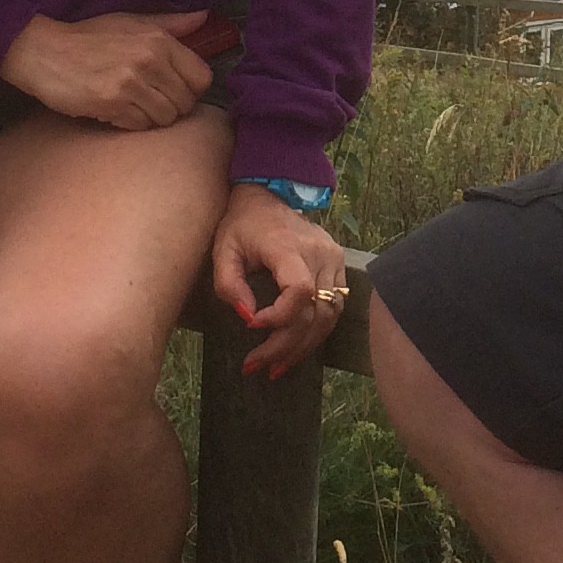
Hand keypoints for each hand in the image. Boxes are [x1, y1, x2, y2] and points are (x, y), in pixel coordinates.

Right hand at [0, 10, 218, 129]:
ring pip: (164, 118)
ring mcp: (131, 83)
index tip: (175, 89)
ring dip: (150, 117)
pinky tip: (115, 110)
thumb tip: (205, 17)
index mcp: (159, 40)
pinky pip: (139, 126)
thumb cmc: (89, 37)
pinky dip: (129, 123)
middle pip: (185, 103)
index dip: (191, 88)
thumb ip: (171, 23)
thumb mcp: (131, 21)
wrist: (44, 52)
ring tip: (131, 104)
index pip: (202, 77)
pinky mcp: (111, 103)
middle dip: (170, 106)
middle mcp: (149, 60)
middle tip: (148, 99)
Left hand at [211, 188, 352, 381]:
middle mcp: (319, 254)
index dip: (278, 317)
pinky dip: (315, 333)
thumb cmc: (242, 224)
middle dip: (284, 346)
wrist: (271, 194)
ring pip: (329, 316)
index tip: (251, 326)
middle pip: (314, 312)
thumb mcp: (223, 250)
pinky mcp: (338, 266)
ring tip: (275, 367)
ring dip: (302, 347)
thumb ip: (229, 284)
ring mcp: (333, 260)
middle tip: (257, 367)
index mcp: (289, 247)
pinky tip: (294, 348)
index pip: (299, 291)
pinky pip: (334, 308)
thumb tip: (248, 317)